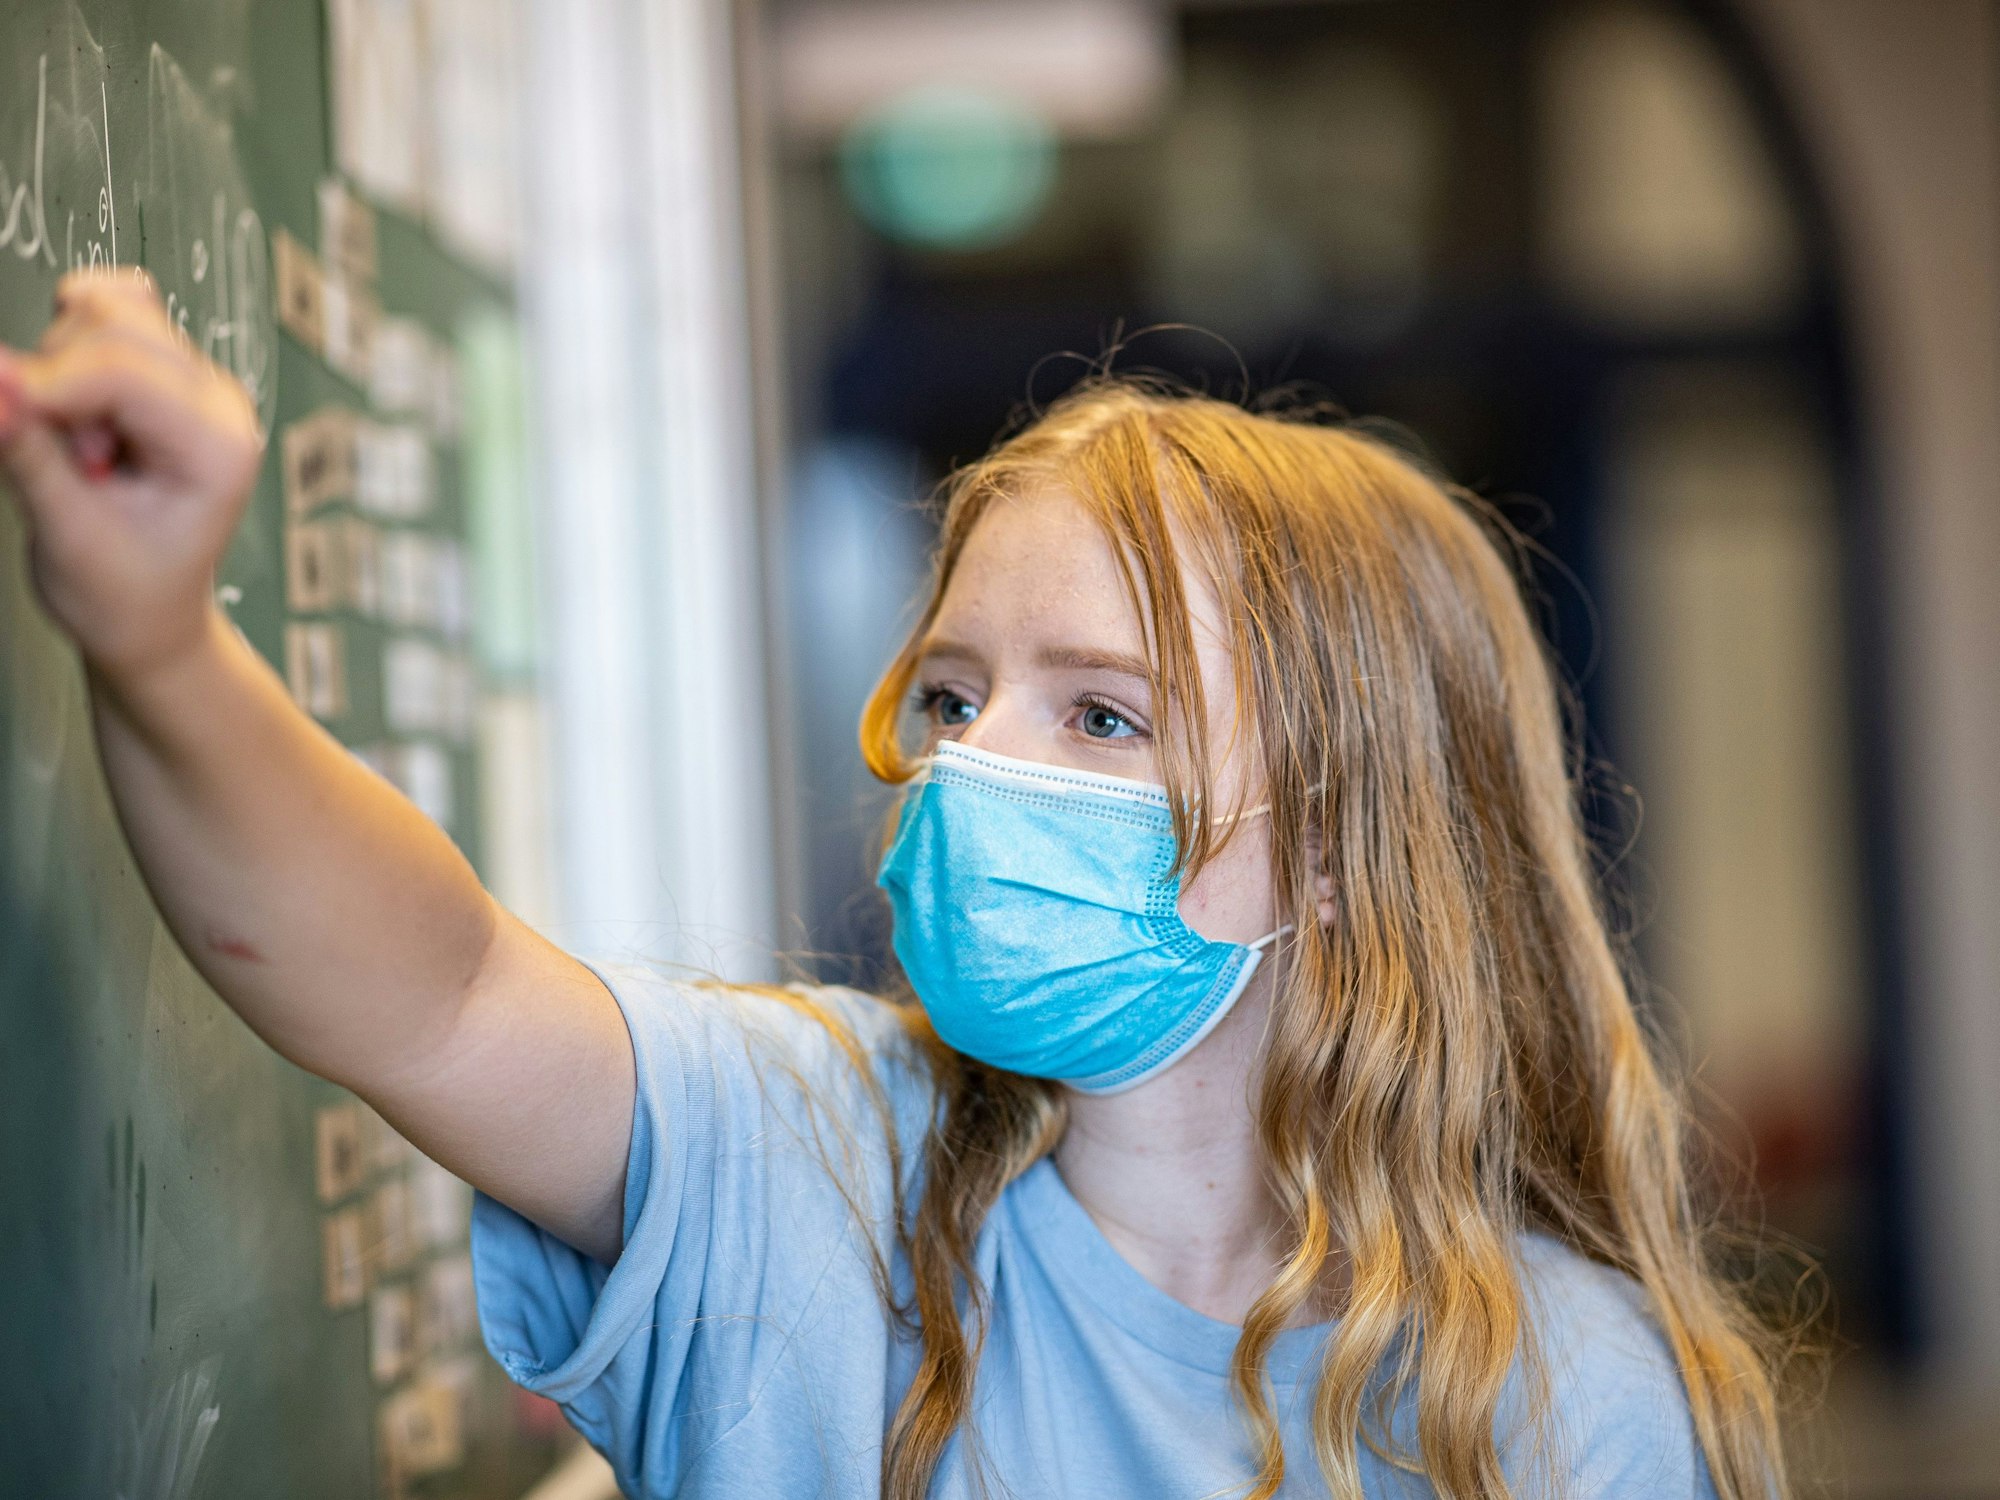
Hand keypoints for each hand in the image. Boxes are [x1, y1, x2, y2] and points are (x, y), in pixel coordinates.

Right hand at [0, 268, 264, 682]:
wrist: (149, 616)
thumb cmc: (126, 593)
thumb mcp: (68, 535)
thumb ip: (28, 453)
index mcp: (220, 447)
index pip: (124, 372)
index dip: (44, 386)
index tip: (2, 416)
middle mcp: (219, 402)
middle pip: (112, 327)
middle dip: (56, 383)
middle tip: (69, 462)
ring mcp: (195, 380)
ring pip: (105, 310)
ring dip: (62, 368)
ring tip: (83, 451)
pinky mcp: (164, 369)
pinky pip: (109, 310)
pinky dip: (70, 345)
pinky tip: (76, 406)